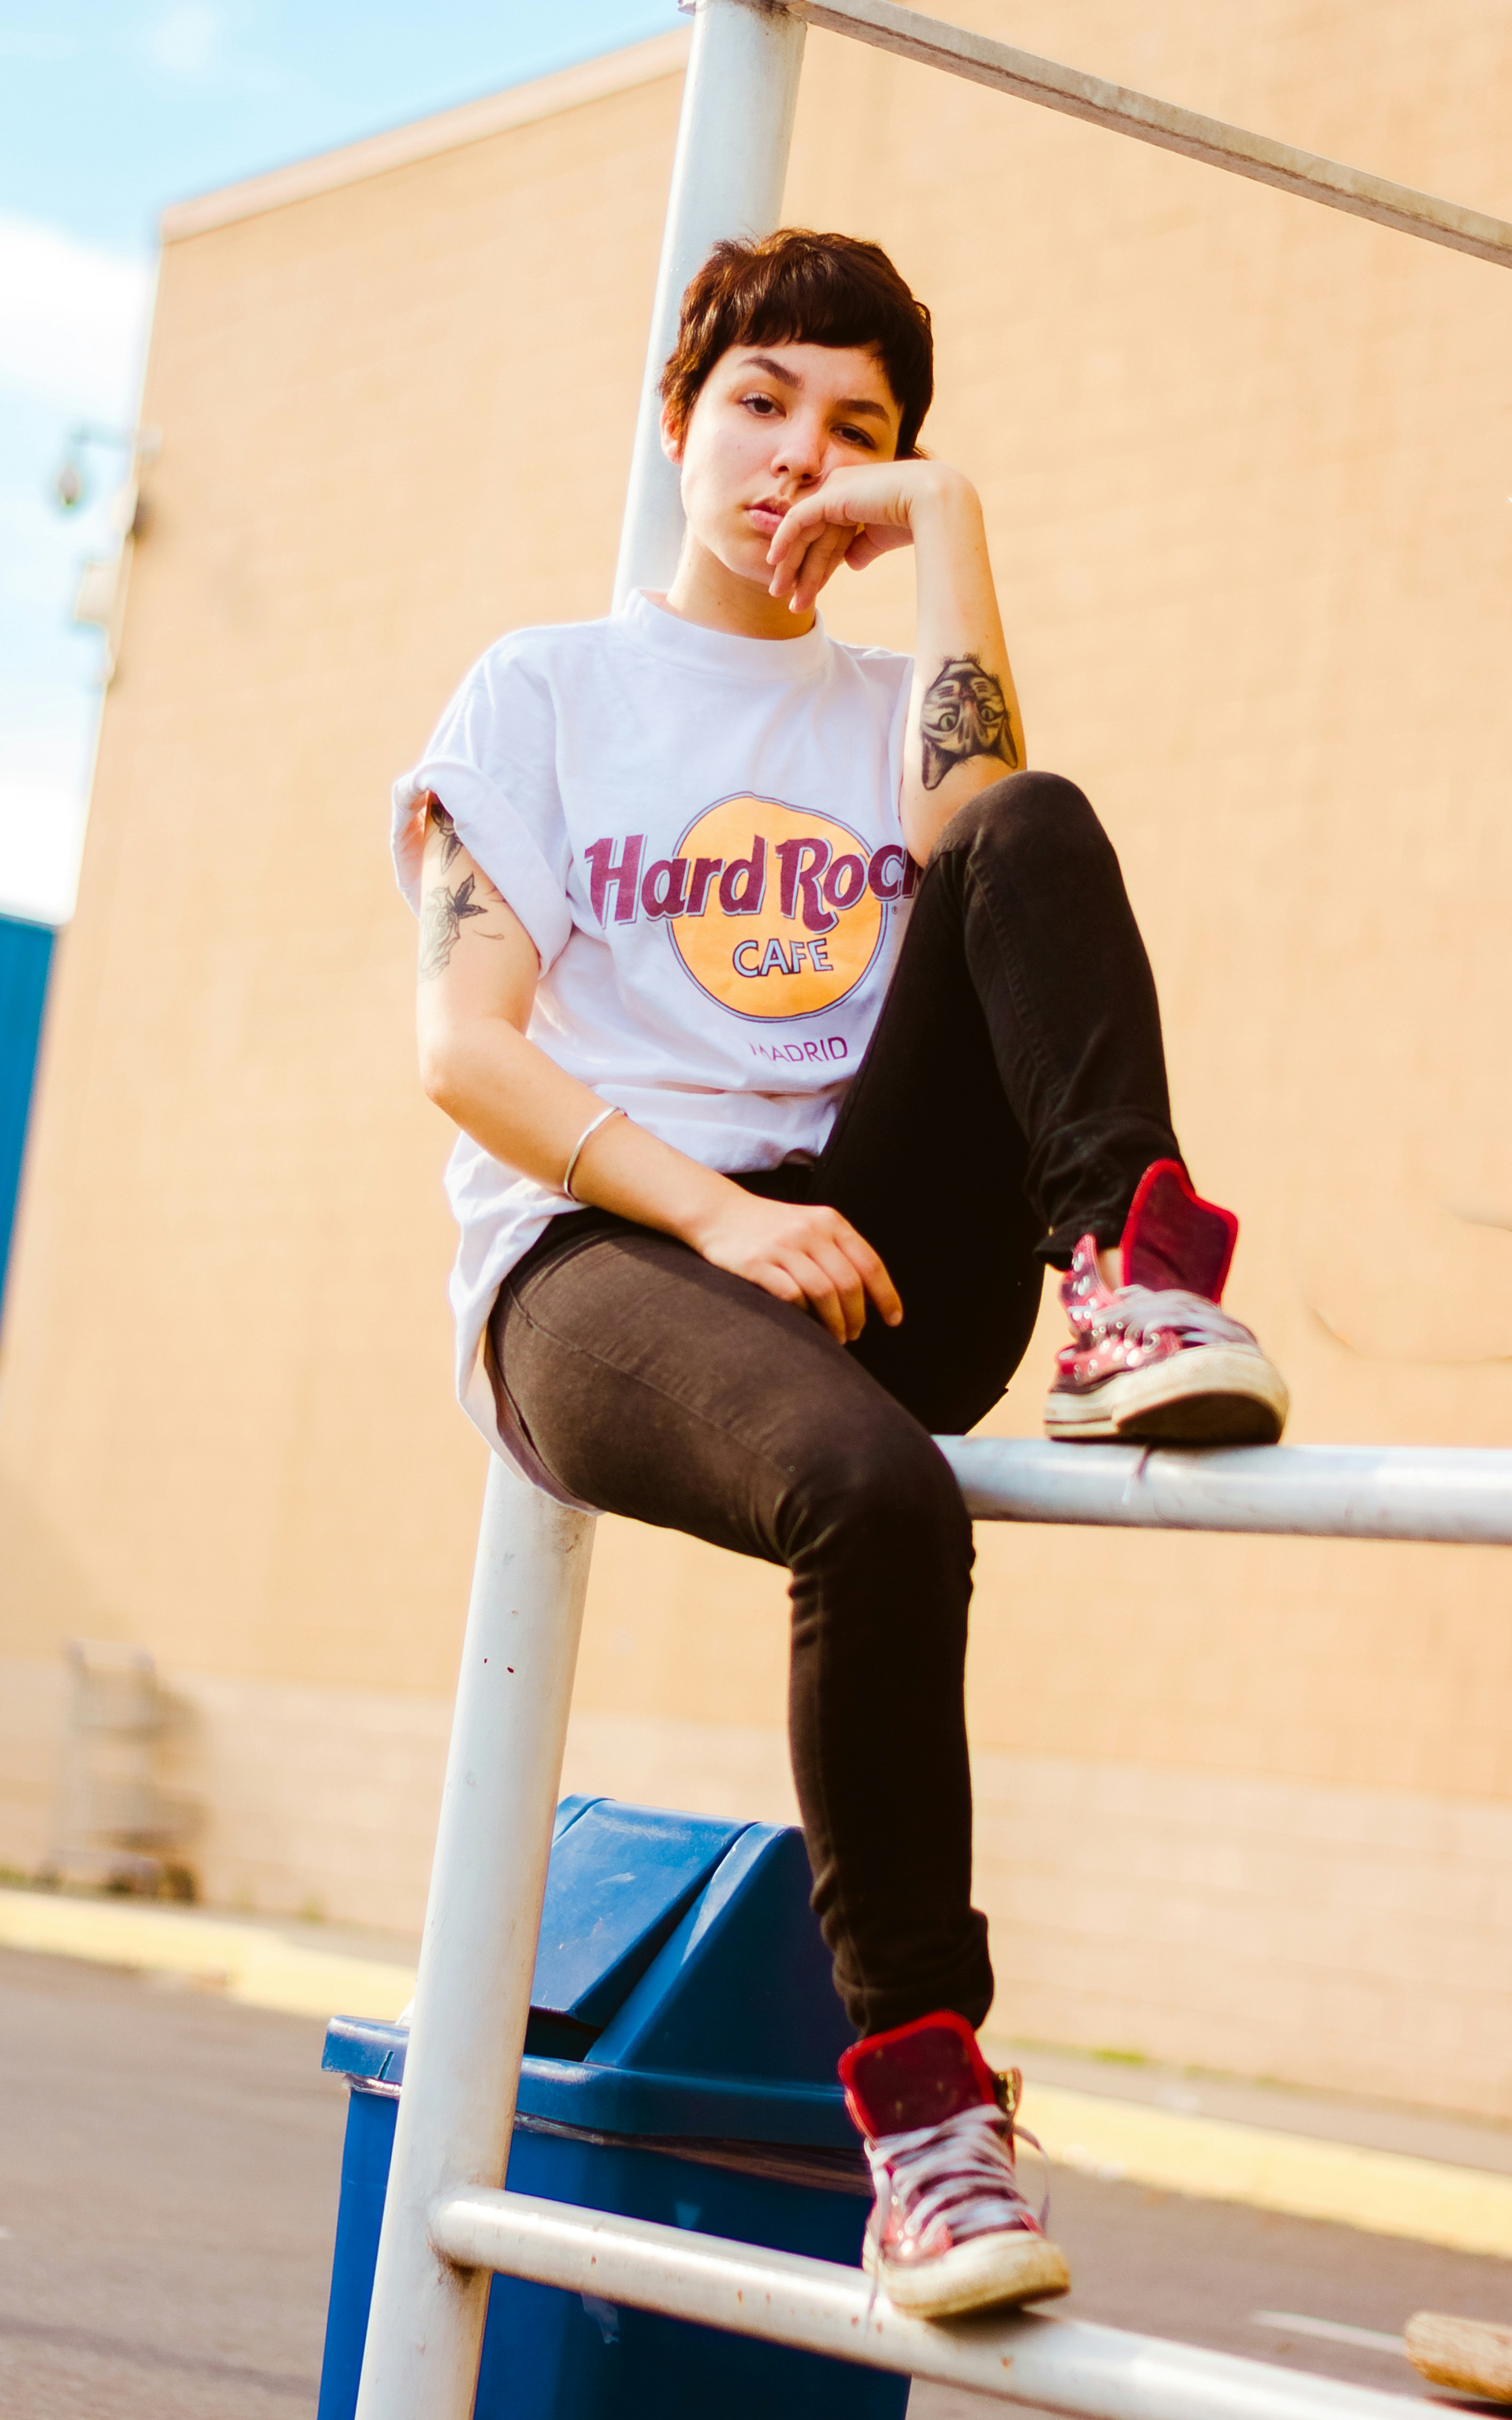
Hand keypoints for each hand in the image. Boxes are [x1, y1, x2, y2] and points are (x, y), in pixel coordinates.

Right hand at [684, 1186, 902, 1343]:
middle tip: (855, 1334)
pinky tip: (806, 1323)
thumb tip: (871, 1296)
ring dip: (835, 1323)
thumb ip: (840, 1252)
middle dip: (858, 1316)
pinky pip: (790, 1295)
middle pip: (848, 1283)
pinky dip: (803, 1314)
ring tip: (836, 1337)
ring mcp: (782, 1246)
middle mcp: (809, 1231)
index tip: (894, 1320)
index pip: (869, 1263)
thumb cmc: (772, 1227)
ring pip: (823, 1292)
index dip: (886, 1295)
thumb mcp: (812, 1226)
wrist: (720, 1212)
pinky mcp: (756, 1263)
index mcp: (830, 1222)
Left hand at [766, 460, 968, 615]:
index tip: (804, 593)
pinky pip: (798, 520)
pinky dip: (784, 540)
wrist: (933, 503)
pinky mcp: (830, 495)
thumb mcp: (880, 537)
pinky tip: (774, 561)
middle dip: (796, 568)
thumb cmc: (916, 519)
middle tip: (782, 597)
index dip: (814, 566)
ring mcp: (832, 489)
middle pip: (810, 535)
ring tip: (779, 594)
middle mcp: (838, 489)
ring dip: (790, 565)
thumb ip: (862, 547)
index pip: (824, 536)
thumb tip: (850, 563)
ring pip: (802, 532)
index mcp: (851, 497)